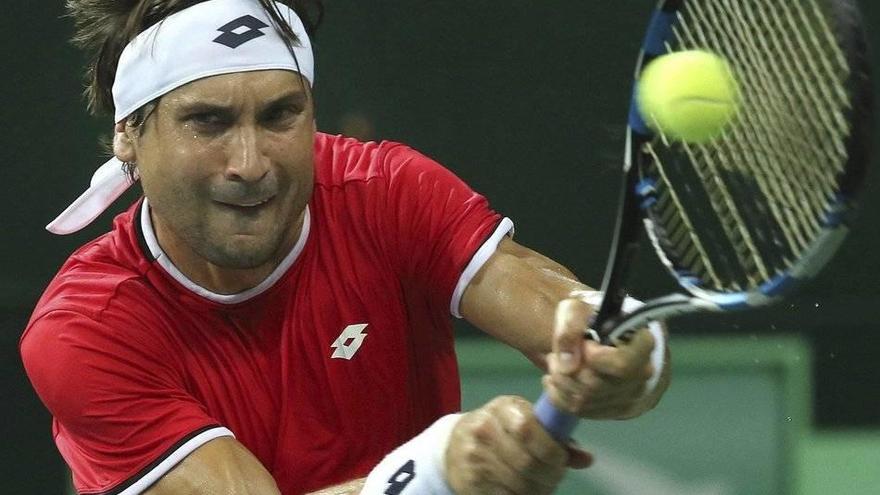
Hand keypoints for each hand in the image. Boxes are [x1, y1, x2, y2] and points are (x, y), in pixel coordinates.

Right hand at [445, 396, 591, 494]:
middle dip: (549, 475)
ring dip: (539, 489)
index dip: (551, 450)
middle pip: (527, 462)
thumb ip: (555, 436)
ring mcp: (474, 457)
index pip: (529, 429)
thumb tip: (587, 459)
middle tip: (555, 477)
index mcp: (502, 409)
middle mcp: (484, 430)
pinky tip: (525, 491)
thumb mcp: (523, 420)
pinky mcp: (469, 482)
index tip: (561, 460)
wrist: (454, 444)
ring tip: (542, 485)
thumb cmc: (499, 429)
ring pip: (519, 483)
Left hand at [541, 297, 656, 418]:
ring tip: (555, 363)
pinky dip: (559, 396)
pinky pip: (579, 411)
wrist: (598, 332)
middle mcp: (642, 374)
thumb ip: (570, 326)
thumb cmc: (591, 317)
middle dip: (566, 371)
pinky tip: (556, 379)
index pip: (621, 364)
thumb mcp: (576, 308)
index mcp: (642, 344)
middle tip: (555, 355)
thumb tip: (569, 366)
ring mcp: (630, 395)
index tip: (584, 345)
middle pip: (595, 386)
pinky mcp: (615, 409)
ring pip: (585, 401)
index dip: (594, 358)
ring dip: (560, 382)